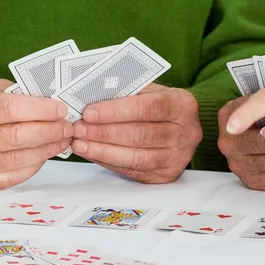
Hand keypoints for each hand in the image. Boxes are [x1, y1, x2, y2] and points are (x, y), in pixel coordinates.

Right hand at [0, 80, 70, 191]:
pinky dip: (33, 166)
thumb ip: (13, 95)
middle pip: (17, 136)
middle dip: (49, 131)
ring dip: (46, 149)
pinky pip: (12, 177)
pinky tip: (44, 155)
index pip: (9, 109)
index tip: (60, 108)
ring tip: (62, 140)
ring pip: (18, 159)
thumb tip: (50, 101)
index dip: (40, 109)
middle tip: (68, 126)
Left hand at [69, 86, 200, 183]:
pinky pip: (133, 170)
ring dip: (102, 151)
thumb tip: (90, 95)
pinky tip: (92, 153)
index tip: (89, 113)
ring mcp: (177, 157)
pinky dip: (108, 161)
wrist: (181, 125)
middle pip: (140, 135)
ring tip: (80, 143)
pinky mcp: (166, 175)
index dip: (116, 111)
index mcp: (182, 105)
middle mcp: (186, 133)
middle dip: (104, 133)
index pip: (147, 108)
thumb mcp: (149, 90)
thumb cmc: (158, 104)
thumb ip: (126, 91)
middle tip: (78, 128)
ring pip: (136, 157)